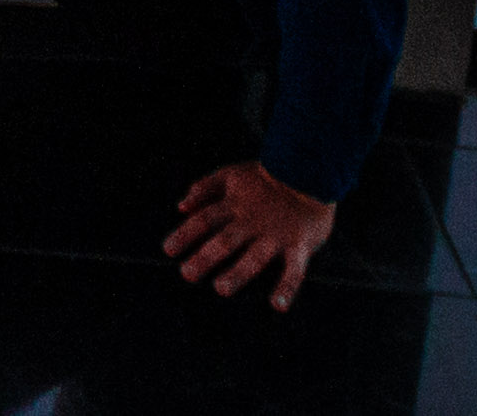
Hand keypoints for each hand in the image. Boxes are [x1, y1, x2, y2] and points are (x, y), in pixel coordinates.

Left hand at [166, 158, 339, 310]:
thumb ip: (204, 187)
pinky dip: (288, 287)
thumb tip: (181, 207)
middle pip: (225, 240)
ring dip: (238, 273)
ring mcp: (275, 235)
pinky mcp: (299, 245)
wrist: (308, 171)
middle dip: (205, 257)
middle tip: (187, 274)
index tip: (168, 250)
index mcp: (234, 205)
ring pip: (255, 256)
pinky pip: (295, 269)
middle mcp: (252, 222)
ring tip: (221, 289)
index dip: (185, 234)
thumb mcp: (231, 174)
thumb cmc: (266, 177)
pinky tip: (278, 305)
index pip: (204, 220)